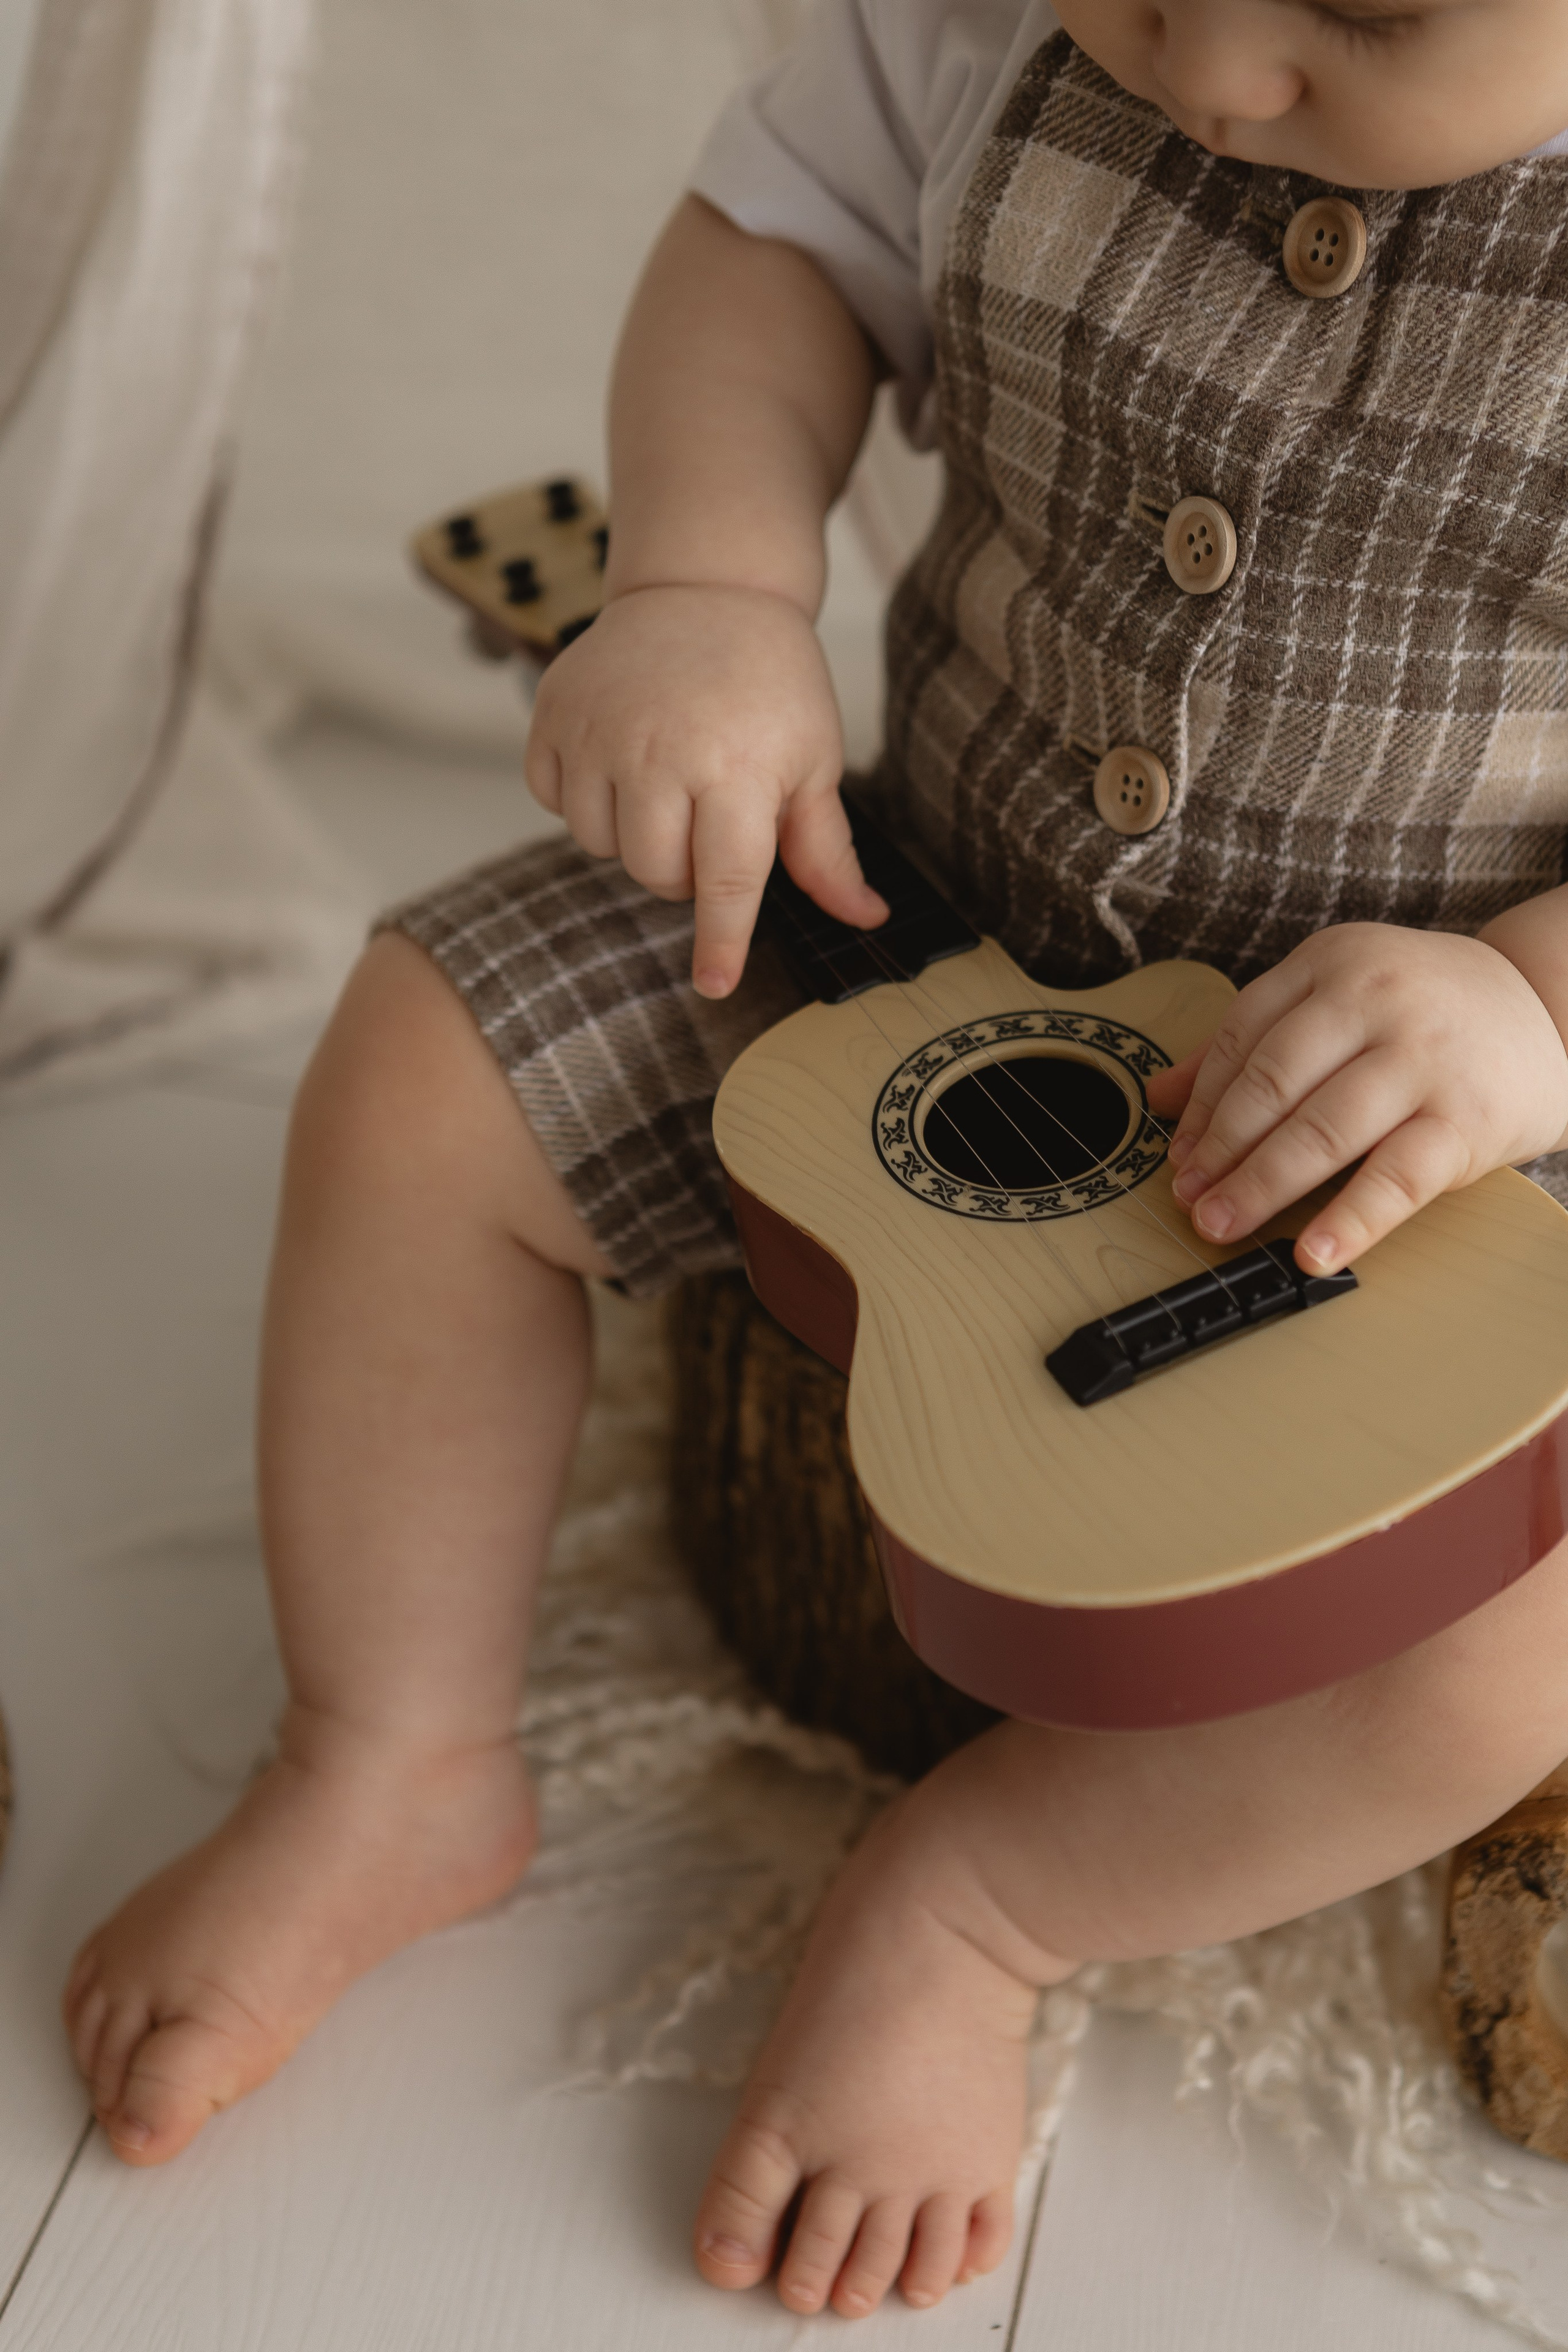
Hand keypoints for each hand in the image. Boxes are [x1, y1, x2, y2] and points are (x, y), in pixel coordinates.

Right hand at [524, 582, 885, 997]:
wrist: (706, 589)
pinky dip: (582, 795)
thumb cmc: (769, 682)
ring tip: (664, 784)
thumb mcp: (813, 760)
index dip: (720, 941)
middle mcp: (660, 751)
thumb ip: (825, 850)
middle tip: (708, 822)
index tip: (714, 982)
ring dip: (631, 835)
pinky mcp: (553, 713)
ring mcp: (597, 730)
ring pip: (597, 844)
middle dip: (683, 872)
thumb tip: (866, 918)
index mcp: (736, 768)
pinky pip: (553, 799)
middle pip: (654, 874)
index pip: (725, 882)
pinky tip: (619, 758)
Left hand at [1143, 924, 1567, 1272]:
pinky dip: (1350, 1219)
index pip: (1244, 1038)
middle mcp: (1375, 1000)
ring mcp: (1422, 1059)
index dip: (1202, 1106)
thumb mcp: (1339, 998)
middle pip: (1274, 1084)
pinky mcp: (1465, 1119)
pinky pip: (1396, 1178)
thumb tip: (1158, 1097)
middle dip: (1221, 1151)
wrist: (1549, 1010)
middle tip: (1188, 1201)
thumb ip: (1251, 1041)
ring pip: (1323, 1130)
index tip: (1177, 1157)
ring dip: (1261, 1186)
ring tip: (1222, 1226)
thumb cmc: (1425, 1013)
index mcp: (1332, 963)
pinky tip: (1312, 1252)